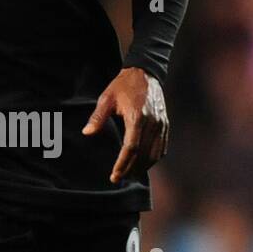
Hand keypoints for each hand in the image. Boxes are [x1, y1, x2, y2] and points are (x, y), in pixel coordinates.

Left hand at [82, 66, 168, 183]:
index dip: (123, 164)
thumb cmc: (123, 86)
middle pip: (143, 155)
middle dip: (131, 170)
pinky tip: (143, 165)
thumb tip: (87, 133)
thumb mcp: (107, 98)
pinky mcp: (165, 125)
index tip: (114, 175)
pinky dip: (153, 159)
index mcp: (137, 117)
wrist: (145, 73)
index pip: (131, 148)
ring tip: (130, 175)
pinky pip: (162, 148)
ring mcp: (161, 125)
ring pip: (154, 154)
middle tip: (119, 178)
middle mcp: (152, 123)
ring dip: (143, 168)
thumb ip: (97, 117)